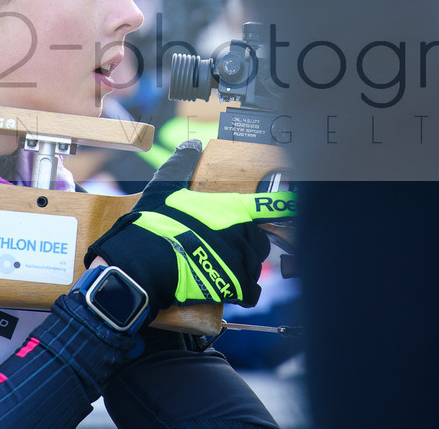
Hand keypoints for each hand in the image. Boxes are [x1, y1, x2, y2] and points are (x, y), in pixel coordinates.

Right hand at [87, 140, 295, 316]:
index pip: (269, 205)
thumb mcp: (165, 188)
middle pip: (259, 242)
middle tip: (225, 249)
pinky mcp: (233, 286)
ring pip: (255, 267)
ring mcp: (239, 261)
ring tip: (220, 269)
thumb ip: (182, 165)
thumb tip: (192, 145)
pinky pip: (251, 293)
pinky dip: (244, 294)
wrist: (144, 262)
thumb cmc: (154, 223)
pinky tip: (230, 290)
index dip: (284, 205)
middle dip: (247, 246)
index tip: (294, 206)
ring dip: (243, 270)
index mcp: (231, 209)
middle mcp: (242, 234)